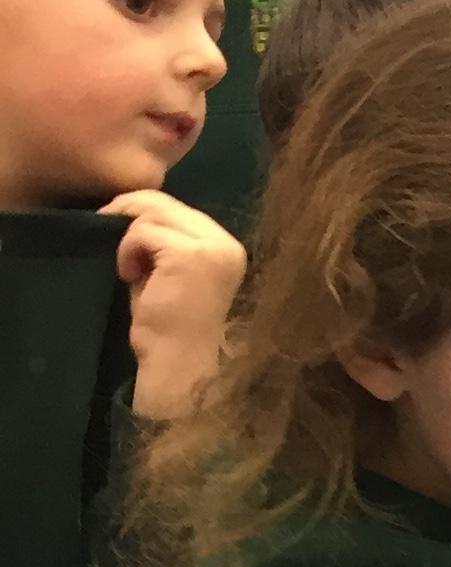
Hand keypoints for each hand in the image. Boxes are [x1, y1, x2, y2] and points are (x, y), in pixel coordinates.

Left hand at [108, 192, 244, 420]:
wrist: (176, 365)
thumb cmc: (166, 328)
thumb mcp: (166, 274)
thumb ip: (163, 242)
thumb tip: (131, 207)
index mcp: (225, 247)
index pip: (177, 208)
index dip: (141, 214)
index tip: (119, 236)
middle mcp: (226, 243)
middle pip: (163, 200)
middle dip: (129, 214)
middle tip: (110, 240)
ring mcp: (212, 247)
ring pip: (152, 211)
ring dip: (129, 237)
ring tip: (128, 270)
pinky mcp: (191, 255)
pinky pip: (143, 230)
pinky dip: (128, 249)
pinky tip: (130, 275)